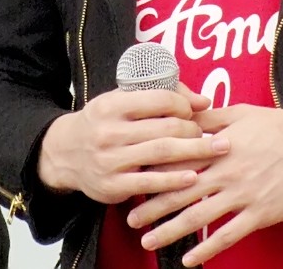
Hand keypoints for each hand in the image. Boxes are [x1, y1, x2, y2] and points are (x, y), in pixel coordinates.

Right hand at [37, 84, 226, 204]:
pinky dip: (175, 180)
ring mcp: (111, 160)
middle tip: (213, 135)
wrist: (65, 154)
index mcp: (112, 105)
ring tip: (217, 151)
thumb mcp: (120, 101)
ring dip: (195, 152)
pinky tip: (194, 177)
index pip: (159, 99)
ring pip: (162, 154)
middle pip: (165, 129)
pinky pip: (151, 183)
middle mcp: (109, 132)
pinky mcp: (114, 186)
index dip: (183, 104)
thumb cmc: (103, 123)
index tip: (194, 111)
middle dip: (195, 131)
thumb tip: (204, 102)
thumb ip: (161, 96)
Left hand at [127, 103, 282, 264]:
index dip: (154, 170)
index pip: (178, 159)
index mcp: (219, 144)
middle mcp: (227, 170)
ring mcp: (243, 194)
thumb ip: (209, 119)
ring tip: (148, 240)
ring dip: (171, 230)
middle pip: (182, 190)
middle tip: (130, 218)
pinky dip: (207, 248)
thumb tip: (181, 117)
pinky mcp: (260, 213)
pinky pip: (228, 235)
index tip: (133, 178)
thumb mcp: (241, 113)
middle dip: (153, 205)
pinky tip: (189, 259)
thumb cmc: (280, 125)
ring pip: (199, 216)